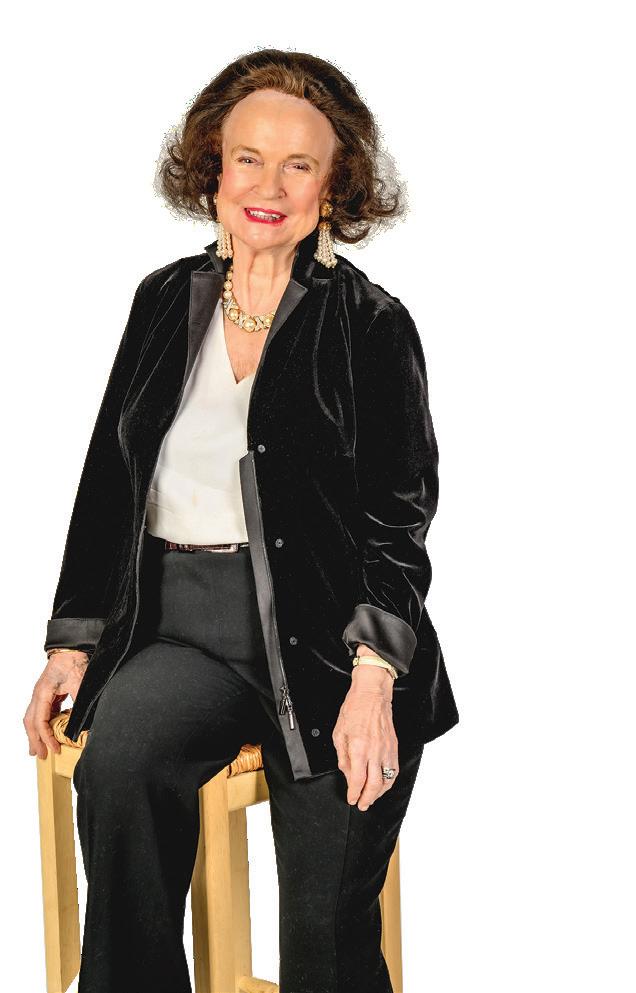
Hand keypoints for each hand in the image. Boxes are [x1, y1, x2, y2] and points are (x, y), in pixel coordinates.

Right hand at [23, 651, 88, 758]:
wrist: (71, 649)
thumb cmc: (73, 662)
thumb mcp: (80, 684)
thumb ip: (79, 704)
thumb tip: (82, 724)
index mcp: (43, 693)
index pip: (40, 721)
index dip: (46, 738)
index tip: (55, 749)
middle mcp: (38, 695)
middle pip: (30, 722)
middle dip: (34, 740)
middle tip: (40, 756)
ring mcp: (41, 695)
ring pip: (32, 718)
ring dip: (35, 734)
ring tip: (38, 749)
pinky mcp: (47, 695)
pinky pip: (40, 713)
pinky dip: (42, 725)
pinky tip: (48, 733)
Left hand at [332, 660, 398, 810]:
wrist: (372, 694)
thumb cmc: (354, 709)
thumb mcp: (339, 733)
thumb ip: (342, 757)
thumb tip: (347, 773)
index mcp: (358, 748)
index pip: (357, 780)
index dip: (354, 793)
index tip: (351, 799)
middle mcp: (374, 751)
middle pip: (374, 785)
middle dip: (367, 799)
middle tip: (362, 805)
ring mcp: (386, 749)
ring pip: (386, 780)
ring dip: (379, 793)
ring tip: (372, 798)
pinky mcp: (393, 746)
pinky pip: (394, 770)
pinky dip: (389, 781)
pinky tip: (383, 784)